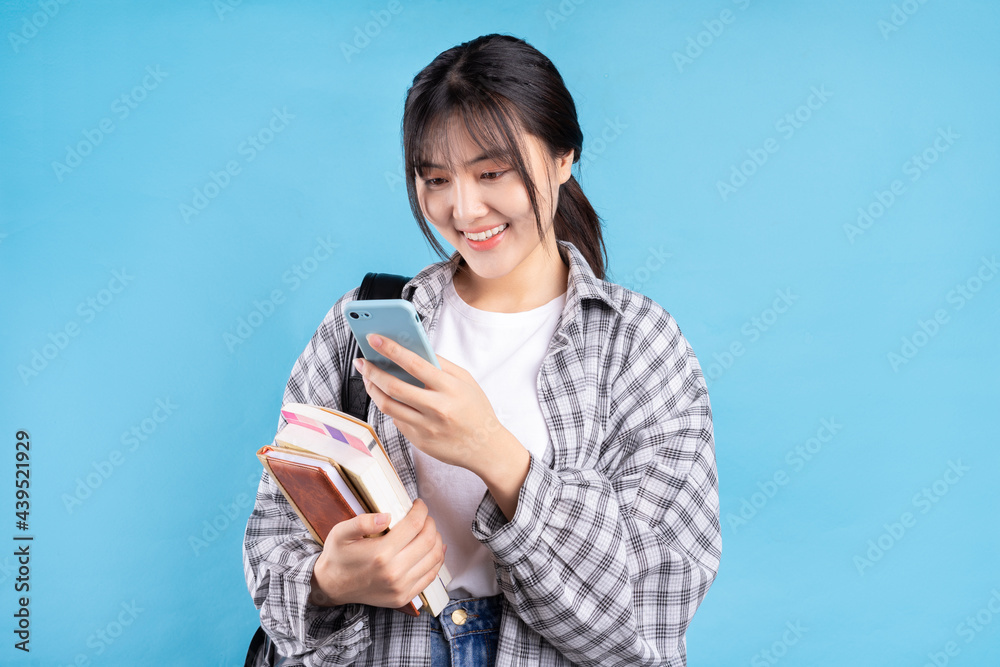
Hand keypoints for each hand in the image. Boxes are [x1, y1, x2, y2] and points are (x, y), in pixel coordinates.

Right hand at [309, 498, 444, 609]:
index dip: (421, 510)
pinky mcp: (404, 597)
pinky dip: (436, 560)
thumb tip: (387, 516)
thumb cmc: (338, 557)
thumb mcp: (341, 533)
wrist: (332, 587)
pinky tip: (433, 550)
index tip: (419, 504)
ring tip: (429, 531)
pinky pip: (431, 576)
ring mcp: (400, 587)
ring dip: (436, 540)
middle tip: (424, 517)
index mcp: (380, 554)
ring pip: (434, 558)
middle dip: (431, 523)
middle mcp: (394, 572)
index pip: (414, 525)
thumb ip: (362, 522)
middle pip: (428, 541)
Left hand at [356, 333, 510, 474]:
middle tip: (362, 362)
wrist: (485, 447)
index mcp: (450, 388)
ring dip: (373, 389)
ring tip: (368, 378)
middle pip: (394, 387)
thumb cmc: (476, 410)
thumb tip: (414, 349)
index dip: (391, 349)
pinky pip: (396, 420)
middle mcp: (437, 408)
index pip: (414, 364)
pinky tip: (389, 398)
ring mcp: (426, 427)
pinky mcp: (419, 441)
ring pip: (387, 406)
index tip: (374, 339)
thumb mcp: (466, 381)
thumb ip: (441, 364)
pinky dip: (390, 406)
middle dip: (372, 371)